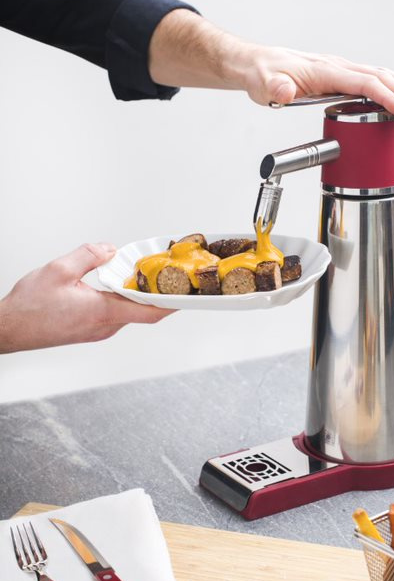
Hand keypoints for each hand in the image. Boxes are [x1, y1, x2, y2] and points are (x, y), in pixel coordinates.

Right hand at [0, 243, 172, 352]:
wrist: (8, 329)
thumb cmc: (29, 307)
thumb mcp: (59, 270)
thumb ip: (89, 256)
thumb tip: (110, 250)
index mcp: (103, 312)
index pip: (150, 311)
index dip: (173, 303)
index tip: (189, 295)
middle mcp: (104, 326)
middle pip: (142, 310)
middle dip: (156, 291)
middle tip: (167, 273)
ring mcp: (97, 331)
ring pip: (127, 311)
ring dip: (136, 295)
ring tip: (142, 274)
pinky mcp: (89, 331)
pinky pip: (114, 314)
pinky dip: (121, 300)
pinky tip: (115, 285)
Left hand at [240, 47, 393, 117]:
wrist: (254, 63)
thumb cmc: (261, 75)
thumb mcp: (264, 85)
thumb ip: (275, 89)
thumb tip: (285, 92)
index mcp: (326, 71)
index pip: (365, 83)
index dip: (388, 97)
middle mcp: (336, 66)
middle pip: (379, 77)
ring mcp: (338, 69)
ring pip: (377, 74)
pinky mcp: (336, 75)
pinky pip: (369, 77)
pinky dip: (389, 82)